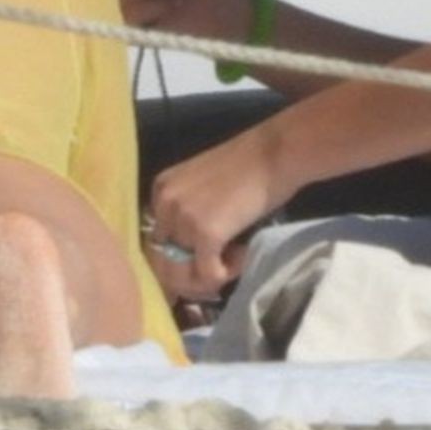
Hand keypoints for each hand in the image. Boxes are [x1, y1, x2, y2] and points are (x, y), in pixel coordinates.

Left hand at [145, 123, 292, 300]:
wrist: (275, 152)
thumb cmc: (249, 167)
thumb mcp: (203, 186)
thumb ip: (188, 212)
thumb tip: (184, 256)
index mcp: (161, 189)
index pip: (155, 242)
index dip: (179, 259)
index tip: (203, 259)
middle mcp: (165, 203)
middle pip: (163, 263)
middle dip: (190, 275)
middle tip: (218, 267)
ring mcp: (183, 218)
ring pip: (182, 275)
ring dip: (208, 276)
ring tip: (233, 257)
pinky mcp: (205, 233)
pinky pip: (208, 274)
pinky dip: (226, 273)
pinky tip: (241, 253)